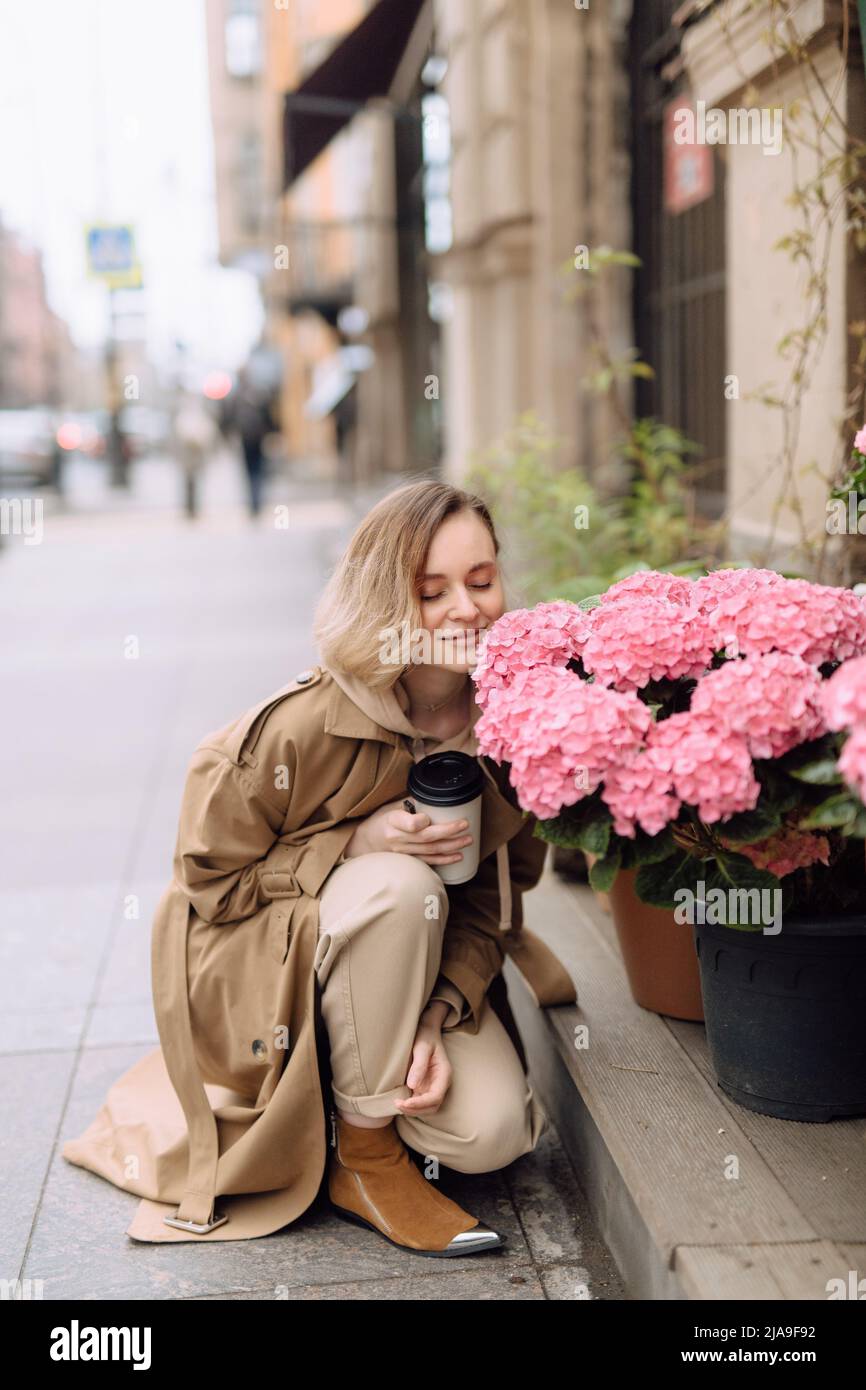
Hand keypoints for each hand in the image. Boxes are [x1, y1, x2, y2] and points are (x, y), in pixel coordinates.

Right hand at [343, 798, 472, 865]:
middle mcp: (398, 839)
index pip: (409, 824)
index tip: (429, 816)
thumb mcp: (391, 806)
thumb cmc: (381, 820)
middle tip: (465, 825)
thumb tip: (436, 794)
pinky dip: (444, 859)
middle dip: (449, 831)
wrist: (366, 842)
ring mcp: (404, 852)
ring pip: (431, 851)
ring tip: (468, 840)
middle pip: (426, 837)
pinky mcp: (409, 860)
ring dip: (452, 846)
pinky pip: (429, 861)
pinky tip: (458, 856)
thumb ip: (411, 803)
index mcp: (393, 821)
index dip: (421, 821)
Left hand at [394, 1015, 451, 1116]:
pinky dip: (410, 1105)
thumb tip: (412, 1086)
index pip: (436, 1097)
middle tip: (397, 1104)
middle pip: (432, 1106)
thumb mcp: (422, 1047)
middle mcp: (441, 1083)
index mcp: (444, 1074)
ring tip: (396, 1103)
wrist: (425, 1030)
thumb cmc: (425, 1036)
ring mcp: (433, 1086)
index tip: (404, 1103)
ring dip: (413, 1110)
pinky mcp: (425, 1086)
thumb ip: (419, 1065)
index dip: (421, 1104)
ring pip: (426, 1107)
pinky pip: (419, 1101)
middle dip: (416, 1110)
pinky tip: (398, 1100)